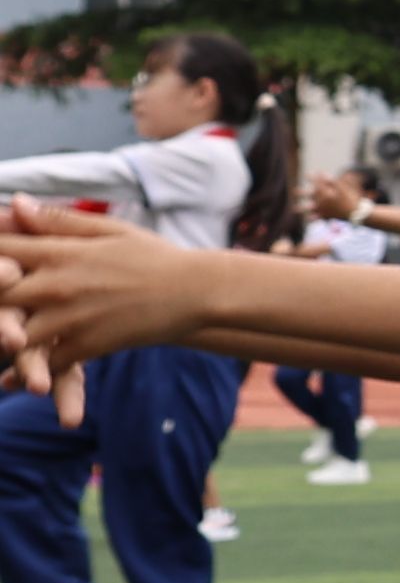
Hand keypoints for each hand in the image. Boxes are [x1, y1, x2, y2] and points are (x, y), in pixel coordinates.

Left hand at [0, 205, 212, 384]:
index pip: (2, 250)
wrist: (198, 291)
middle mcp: (58, 285)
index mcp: (61, 252)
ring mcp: (71, 318)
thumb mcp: (109, 231)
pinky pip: (46, 363)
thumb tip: (16, 203)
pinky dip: (26, 373)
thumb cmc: (155, 257)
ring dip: (6, 338)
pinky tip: (13, 380)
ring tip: (5, 339)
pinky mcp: (87, 345)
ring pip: (14, 336)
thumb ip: (59, 221)